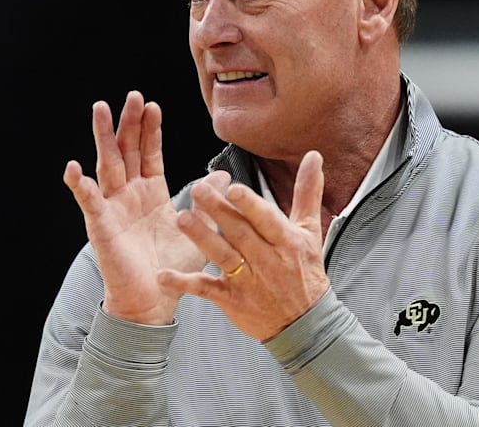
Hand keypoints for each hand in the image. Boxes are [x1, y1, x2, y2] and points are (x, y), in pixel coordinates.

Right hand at [63, 91, 228, 324]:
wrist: (154, 300)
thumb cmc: (172, 266)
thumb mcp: (199, 229)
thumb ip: (209, 202)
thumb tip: (223, 176)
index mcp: (151, 193)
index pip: (150, 153)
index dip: (151, 130)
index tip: (153, 105)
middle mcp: (129, 195)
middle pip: (126, 151)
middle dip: (128, 123)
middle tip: (132, 95)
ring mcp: (113, 208)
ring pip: (107, 165)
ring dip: (103, 138)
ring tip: (100, 110)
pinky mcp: (101, 227)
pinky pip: (89, 202)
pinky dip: (80, 185)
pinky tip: (73, 167)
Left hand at [158, 150, 329, 340]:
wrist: (305, 323)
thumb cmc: (306, 271)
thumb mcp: (311, 230)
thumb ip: (308, 191)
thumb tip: (313, 156)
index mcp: (285, 241)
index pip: (266, 219)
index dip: (249, 205)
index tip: (232, 188)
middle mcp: (266, 260)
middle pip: (239, 233)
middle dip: (218, 211)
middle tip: (197, 190)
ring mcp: (247, 281)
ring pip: (222, 256)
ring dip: (201, 238)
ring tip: (181, 220)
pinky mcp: (231, 299)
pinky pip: (205, 290)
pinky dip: (184, 284)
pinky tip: (164, 275)